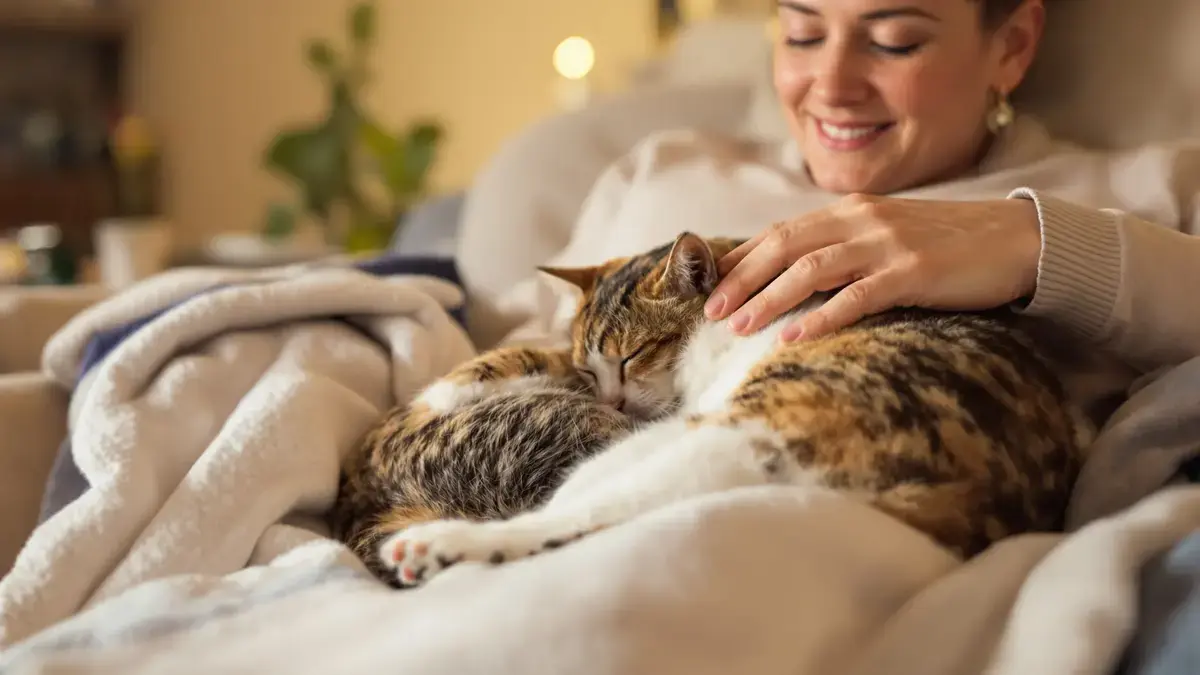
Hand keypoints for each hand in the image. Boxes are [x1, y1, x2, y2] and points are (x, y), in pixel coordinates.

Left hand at [704, 194, 1042, 340]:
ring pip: (810, 268)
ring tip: (738, 327)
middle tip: (710, 311)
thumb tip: (794, 278)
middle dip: (741, 279)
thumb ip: (844, 249)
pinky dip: (820, 317)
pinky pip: (856, 297)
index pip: (781, 232)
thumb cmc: (948, 246)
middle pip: (784, 246)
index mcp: (851, 211)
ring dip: (768, 298)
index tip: (708, 285)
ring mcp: (887, 244)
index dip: (741, 258)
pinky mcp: (914, 272)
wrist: (1019, 240)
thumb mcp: (887, 237)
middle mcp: (862, 221)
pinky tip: (792, 339)